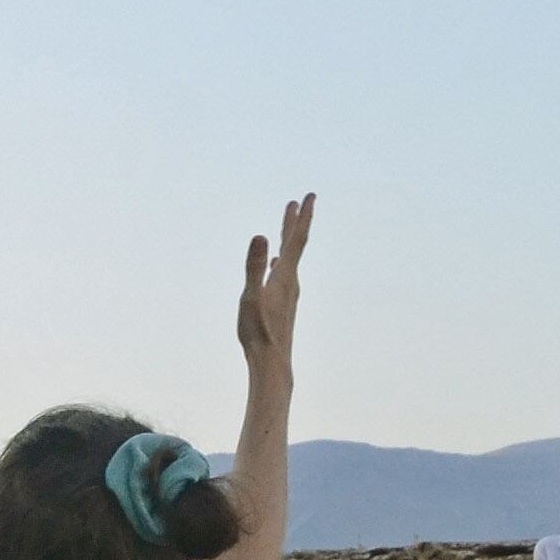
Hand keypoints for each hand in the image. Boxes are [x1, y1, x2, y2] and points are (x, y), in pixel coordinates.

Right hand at [235, 194, 313, 381]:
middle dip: (296, 221)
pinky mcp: (282, 303)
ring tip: (287, 225)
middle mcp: (290, 281)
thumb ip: (254, 265)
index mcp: (284, 276)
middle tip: (299, 201)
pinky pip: (282, 273)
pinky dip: (280, 260)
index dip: (302, 216)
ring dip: (288, 239)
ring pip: (289, 258)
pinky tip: (275, 263)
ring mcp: (287, 293)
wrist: (272, 362)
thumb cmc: (259, 332)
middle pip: (295, 245)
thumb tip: (260, 236)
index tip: (309, 196)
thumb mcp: (251, 296)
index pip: (296, 239)